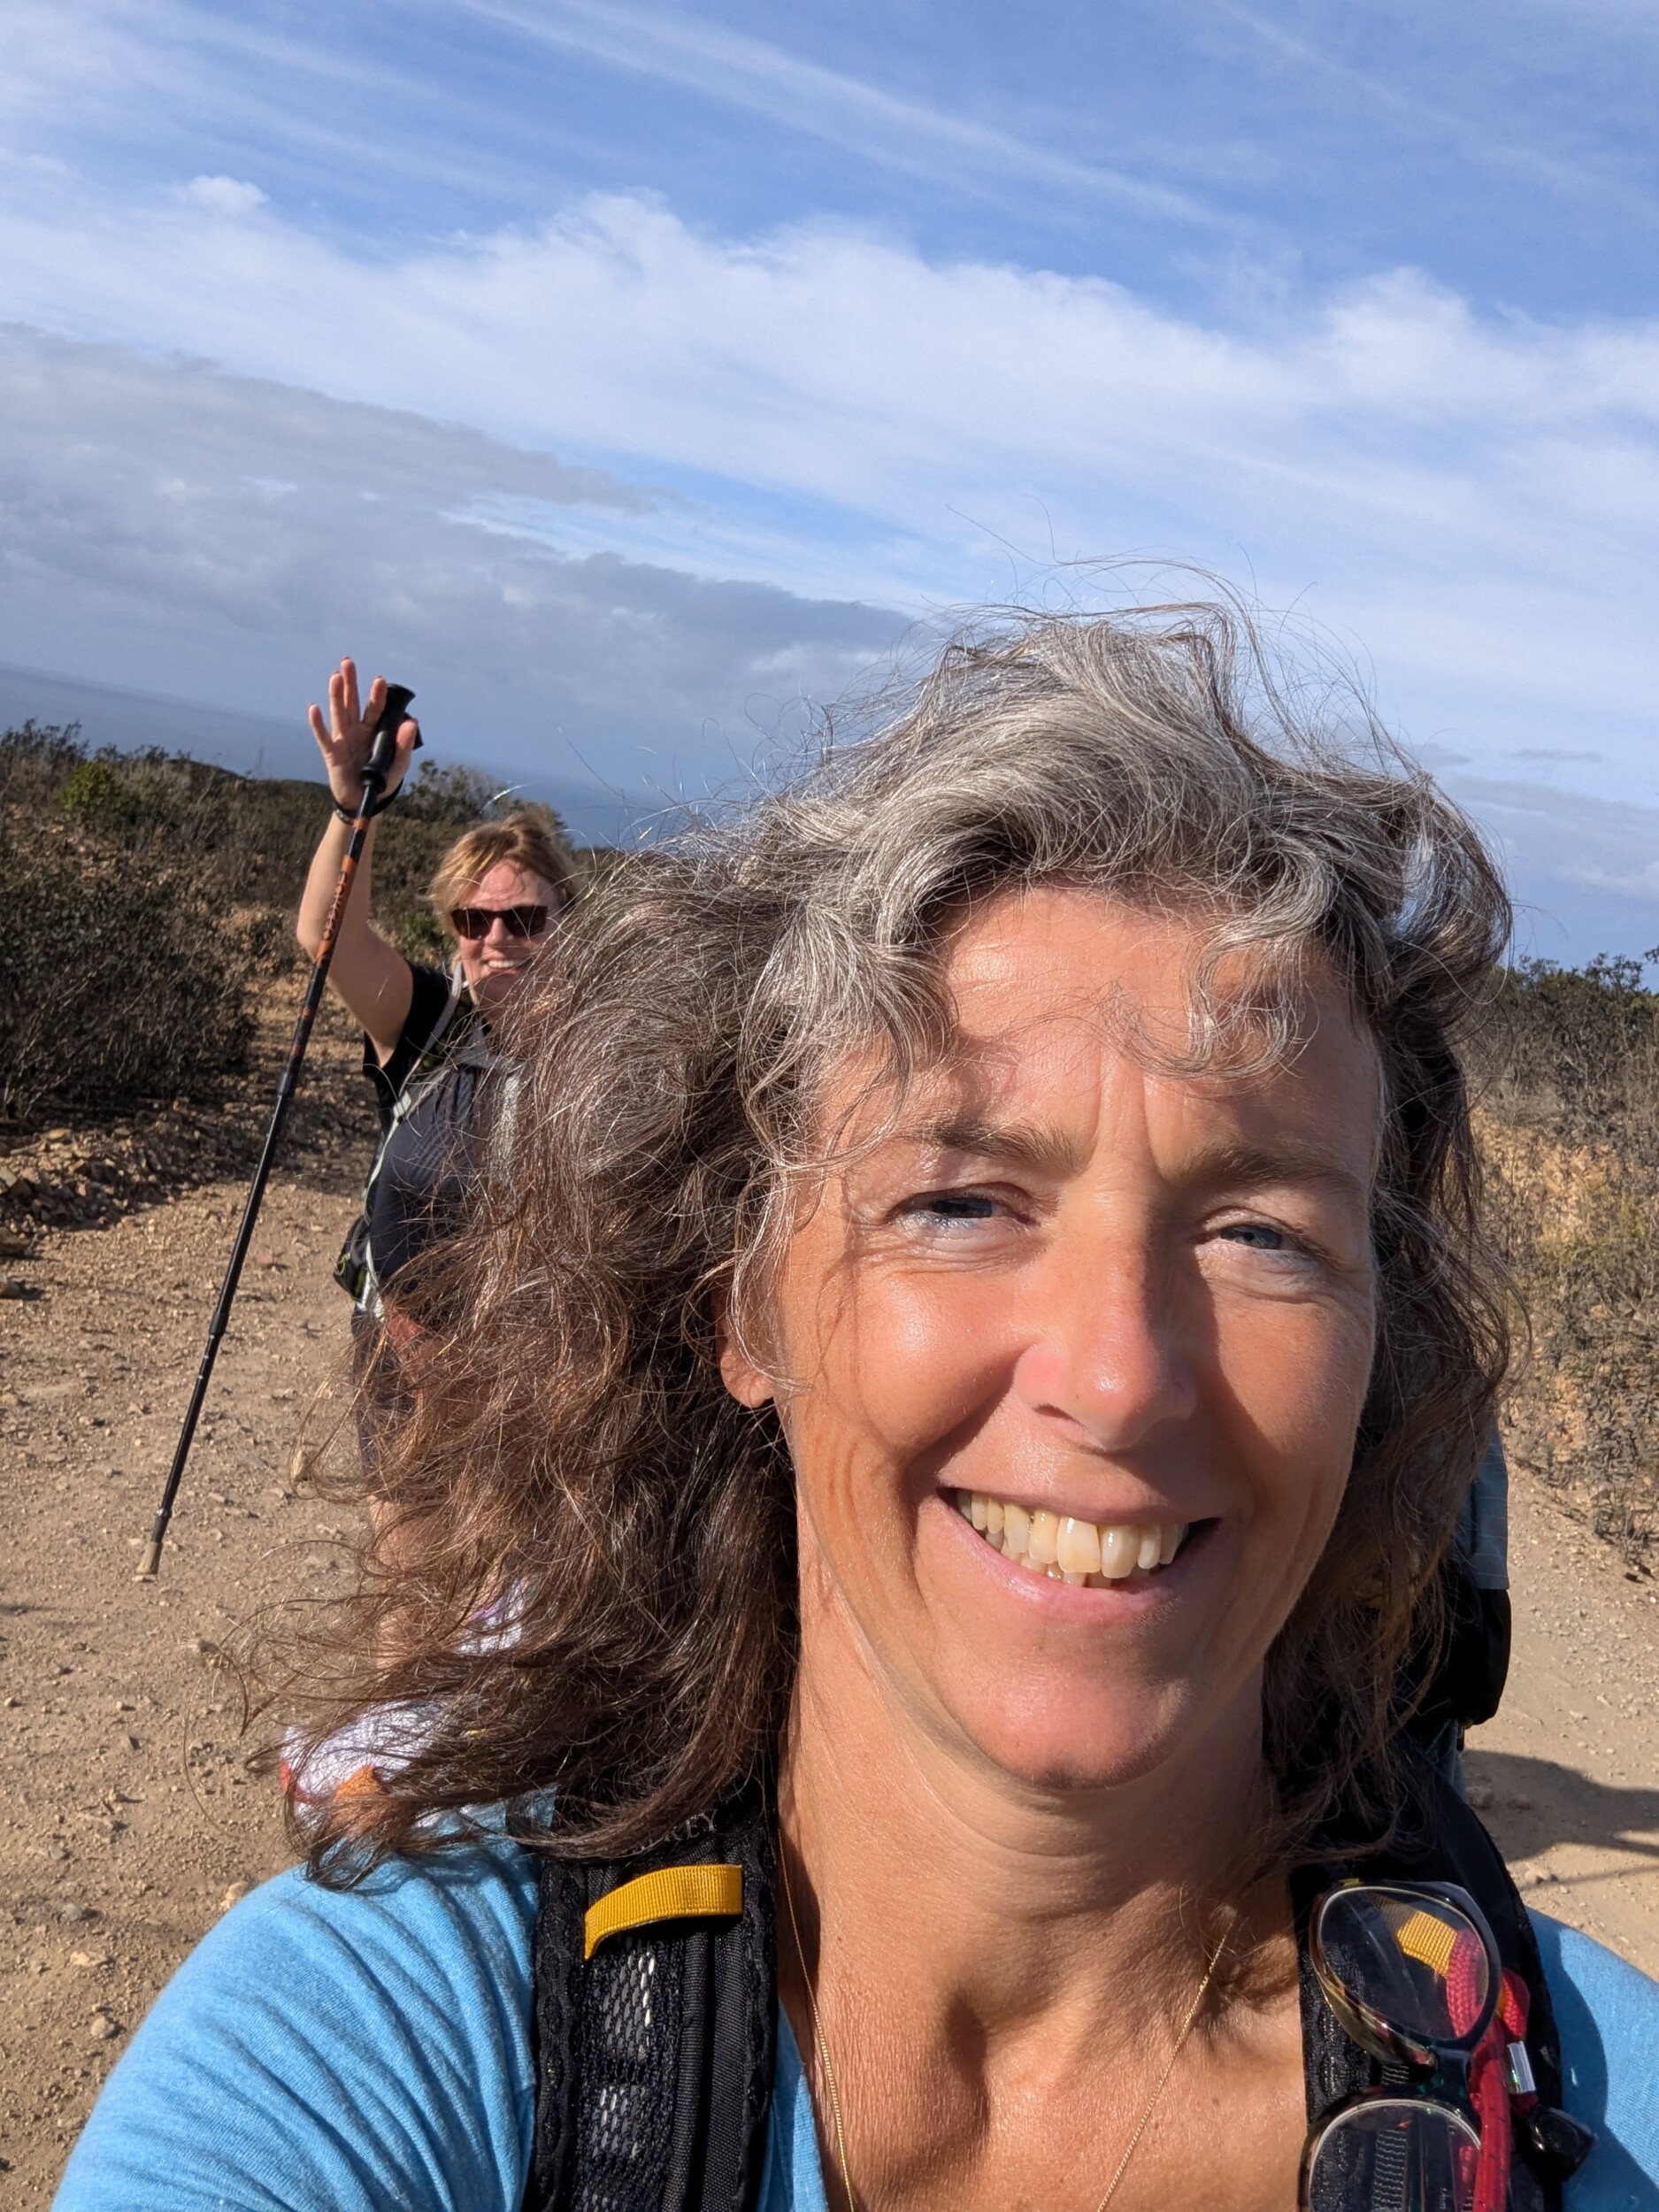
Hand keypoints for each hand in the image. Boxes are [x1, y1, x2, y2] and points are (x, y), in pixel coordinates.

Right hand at [307, 658, 419, 813]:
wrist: (365, 802)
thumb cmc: (383, 781)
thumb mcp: (399, 765)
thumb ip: (404, 745)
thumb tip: (412, 722)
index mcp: (373, 731)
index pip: (375, 709)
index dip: (376, 695)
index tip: (379, 680)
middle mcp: (356, 731)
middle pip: (353, 703)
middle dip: (350, 683)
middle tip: (348, 662)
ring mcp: (343, 740)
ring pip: (339, 714)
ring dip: (336, 696)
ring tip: (335, 677)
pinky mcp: (332, 754)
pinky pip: (323, 737)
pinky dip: (318, 724)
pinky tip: (314, 709)